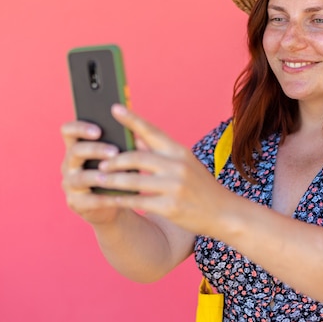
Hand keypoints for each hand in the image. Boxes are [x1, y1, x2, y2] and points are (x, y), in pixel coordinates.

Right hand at [60, 119, 124, 224]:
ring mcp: (70, 184)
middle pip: (75, 151)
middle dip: (95, 150)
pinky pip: (90, 200)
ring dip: (99, 175)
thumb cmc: (115, 172)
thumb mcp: (116, 156)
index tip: (99, 130)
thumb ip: (121, 144)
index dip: (80, 127)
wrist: (113, 203)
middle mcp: (69, 164)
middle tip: (114, 151)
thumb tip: (137, 136)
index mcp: (76, 146)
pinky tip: (121, 196)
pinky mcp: (76, 203)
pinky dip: (107, 198)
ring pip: (81, 177)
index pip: (68, 130)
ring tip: (115, 175)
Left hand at [92, 104, 230, 234]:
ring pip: (133, 180)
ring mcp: (174, 186)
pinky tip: (111, 200)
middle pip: (136, 157)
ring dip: (111, 180)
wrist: (225, 213)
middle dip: (114, 160)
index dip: (131, 119)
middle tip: (99, 162)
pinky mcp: (170, 207)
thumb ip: (160, 152)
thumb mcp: (185, 164)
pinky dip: (121, 199)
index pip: (152, 131)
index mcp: (179, 151)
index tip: (114, 108)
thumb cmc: (201, 188)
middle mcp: (177, 166)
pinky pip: (138, 201)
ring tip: (98, 179)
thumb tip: (135, 139)